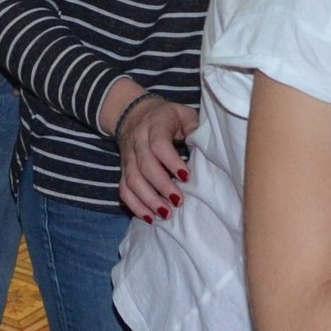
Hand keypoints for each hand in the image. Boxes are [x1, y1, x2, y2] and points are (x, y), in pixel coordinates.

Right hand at [111, 90, 197, 223]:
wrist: (134, 113)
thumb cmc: (167, 117)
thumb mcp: (184, 114)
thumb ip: (194, 127)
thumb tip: (206, 146)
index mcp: (154, 124)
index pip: (158, 144)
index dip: (171, 162)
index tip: (186, 177)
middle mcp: (137, 141)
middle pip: (144, 165)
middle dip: (161, 186)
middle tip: (178, 202)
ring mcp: (128, 156)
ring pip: (132, 180)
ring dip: (148, 200)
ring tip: (166, 213)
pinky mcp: (123, 169)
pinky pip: (124, 190)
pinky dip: (135, 206)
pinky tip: (149, 217)